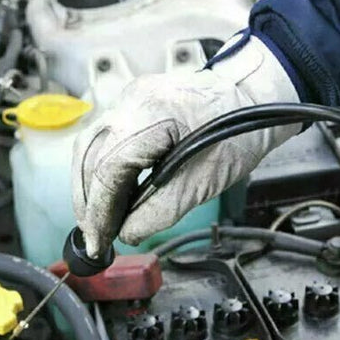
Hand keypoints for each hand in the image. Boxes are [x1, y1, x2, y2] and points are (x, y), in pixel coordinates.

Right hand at [71, 34, 300, 257]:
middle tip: (94, 237)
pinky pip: (105, 138)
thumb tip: (126, 232)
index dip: (98, 211)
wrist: (253, 100)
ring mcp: (129, 97)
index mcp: (151, 114)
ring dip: (89, 186)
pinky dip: (102, 169)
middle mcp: (132, 100)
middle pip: (88, 155)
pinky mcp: (132, 104)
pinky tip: (110, 194)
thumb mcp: (203, 183)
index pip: (107, 169)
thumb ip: (159, 212)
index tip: (99, 242)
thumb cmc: (238, 133)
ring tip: (98, 220)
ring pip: (89, 145)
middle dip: (86, 201)